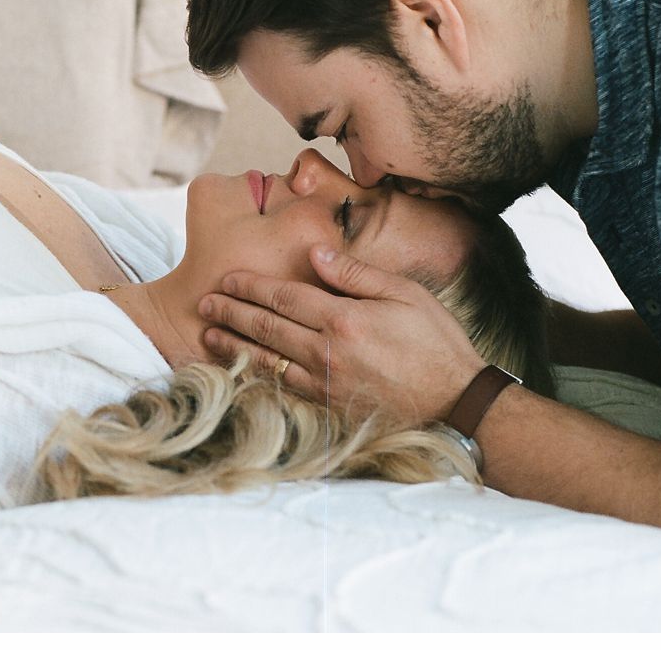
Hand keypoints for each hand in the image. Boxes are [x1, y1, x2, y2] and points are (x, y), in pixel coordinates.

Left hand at [197, 246, 485, 426]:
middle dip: (231, 313)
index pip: (283, 297)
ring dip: (235, 346)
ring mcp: (327, 385)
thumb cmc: (436, 343)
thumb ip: (354, 274)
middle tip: (203, 303)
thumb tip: (315, 252)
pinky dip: (257, 379)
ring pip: (267, 361)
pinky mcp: (331, 409)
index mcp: (343, 320)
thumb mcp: (404, 294)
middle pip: (267, 328)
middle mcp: (328, 353)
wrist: (457, 404)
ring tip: (210, 335)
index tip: (226, 279)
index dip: (250, 286)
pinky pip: (284, 391)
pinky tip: (241, 372)